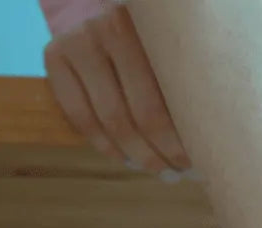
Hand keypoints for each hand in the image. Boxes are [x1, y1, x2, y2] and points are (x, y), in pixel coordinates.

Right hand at [43, 4, 190, 176]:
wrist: (105, 18)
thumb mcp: (170, 61)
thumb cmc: (152, 50)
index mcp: (147, 32)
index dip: (182, 144)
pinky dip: (106, 147)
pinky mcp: (54, 56)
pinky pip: (80, 117)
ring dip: (137, 157)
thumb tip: (207, 151)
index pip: (169, 104)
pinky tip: (127, 159)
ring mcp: (78, 43)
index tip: (199, 166)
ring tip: (158, 172)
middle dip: (162, 156)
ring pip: (110, 122)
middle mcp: (108, 30)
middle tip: (177, 174)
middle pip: (140, 118)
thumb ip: (184, 93)